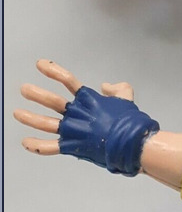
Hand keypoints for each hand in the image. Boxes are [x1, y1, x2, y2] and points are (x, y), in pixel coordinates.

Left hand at [15, 60, 158, 175]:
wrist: (133, 143)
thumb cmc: (131, 123)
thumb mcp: (127, 97)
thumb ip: (116, 88)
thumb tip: (106, 86)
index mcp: (90, 100)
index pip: (67, 80)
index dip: (52, 70)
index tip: (39, 65)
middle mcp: (78, 113)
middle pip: (52, 101)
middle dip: (36, 94)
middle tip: (24, 90)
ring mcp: (74, 130)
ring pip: (46, 123)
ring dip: (30, 117)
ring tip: (17, 113)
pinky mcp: (73, 146)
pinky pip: (51, 146)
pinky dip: (37, 145)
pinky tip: (25, 142)